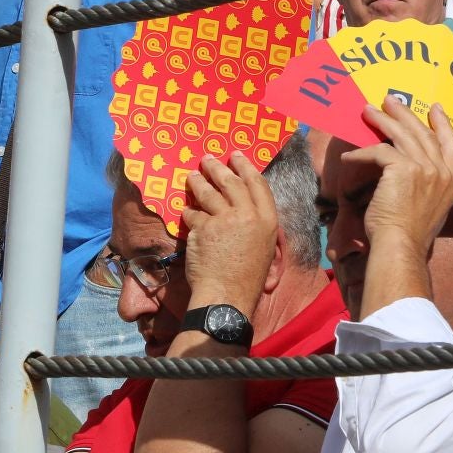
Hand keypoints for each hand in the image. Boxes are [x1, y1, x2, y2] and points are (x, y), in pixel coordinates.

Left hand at [178, 152, 279, 315]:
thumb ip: (258, 225)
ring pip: (208, 192)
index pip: (258, 184)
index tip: (236, 156)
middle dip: (217, 167)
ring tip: (191, 177)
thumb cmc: (248, 278)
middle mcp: (248, 215)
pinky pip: (192, 213)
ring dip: (198, 182)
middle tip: (207, 160)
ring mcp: (224, 220)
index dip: (245, 167)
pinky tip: (185, 211)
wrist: (228, 296)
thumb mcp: (266, 248)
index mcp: (267, 220)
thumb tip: (247, 208)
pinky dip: (188, 212)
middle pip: (231, 182)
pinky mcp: (203, 228)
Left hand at [348, 100, 452, 250]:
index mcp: (452, 181)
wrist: (401, 245)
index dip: (444, 124)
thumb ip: (428, 184)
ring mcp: (425, 168)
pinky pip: (378, 151)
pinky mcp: (403, 168)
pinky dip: (360, 153)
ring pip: (401, 135)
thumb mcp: (431, 206)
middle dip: (405, 114)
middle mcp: (442, 172)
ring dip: (382, 120)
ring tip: (368, 111)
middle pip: (423, 133)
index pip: (452, 144)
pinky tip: (348, 157)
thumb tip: (410, 166)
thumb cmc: (410, 233)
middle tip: (389, 100)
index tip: (435, 108)